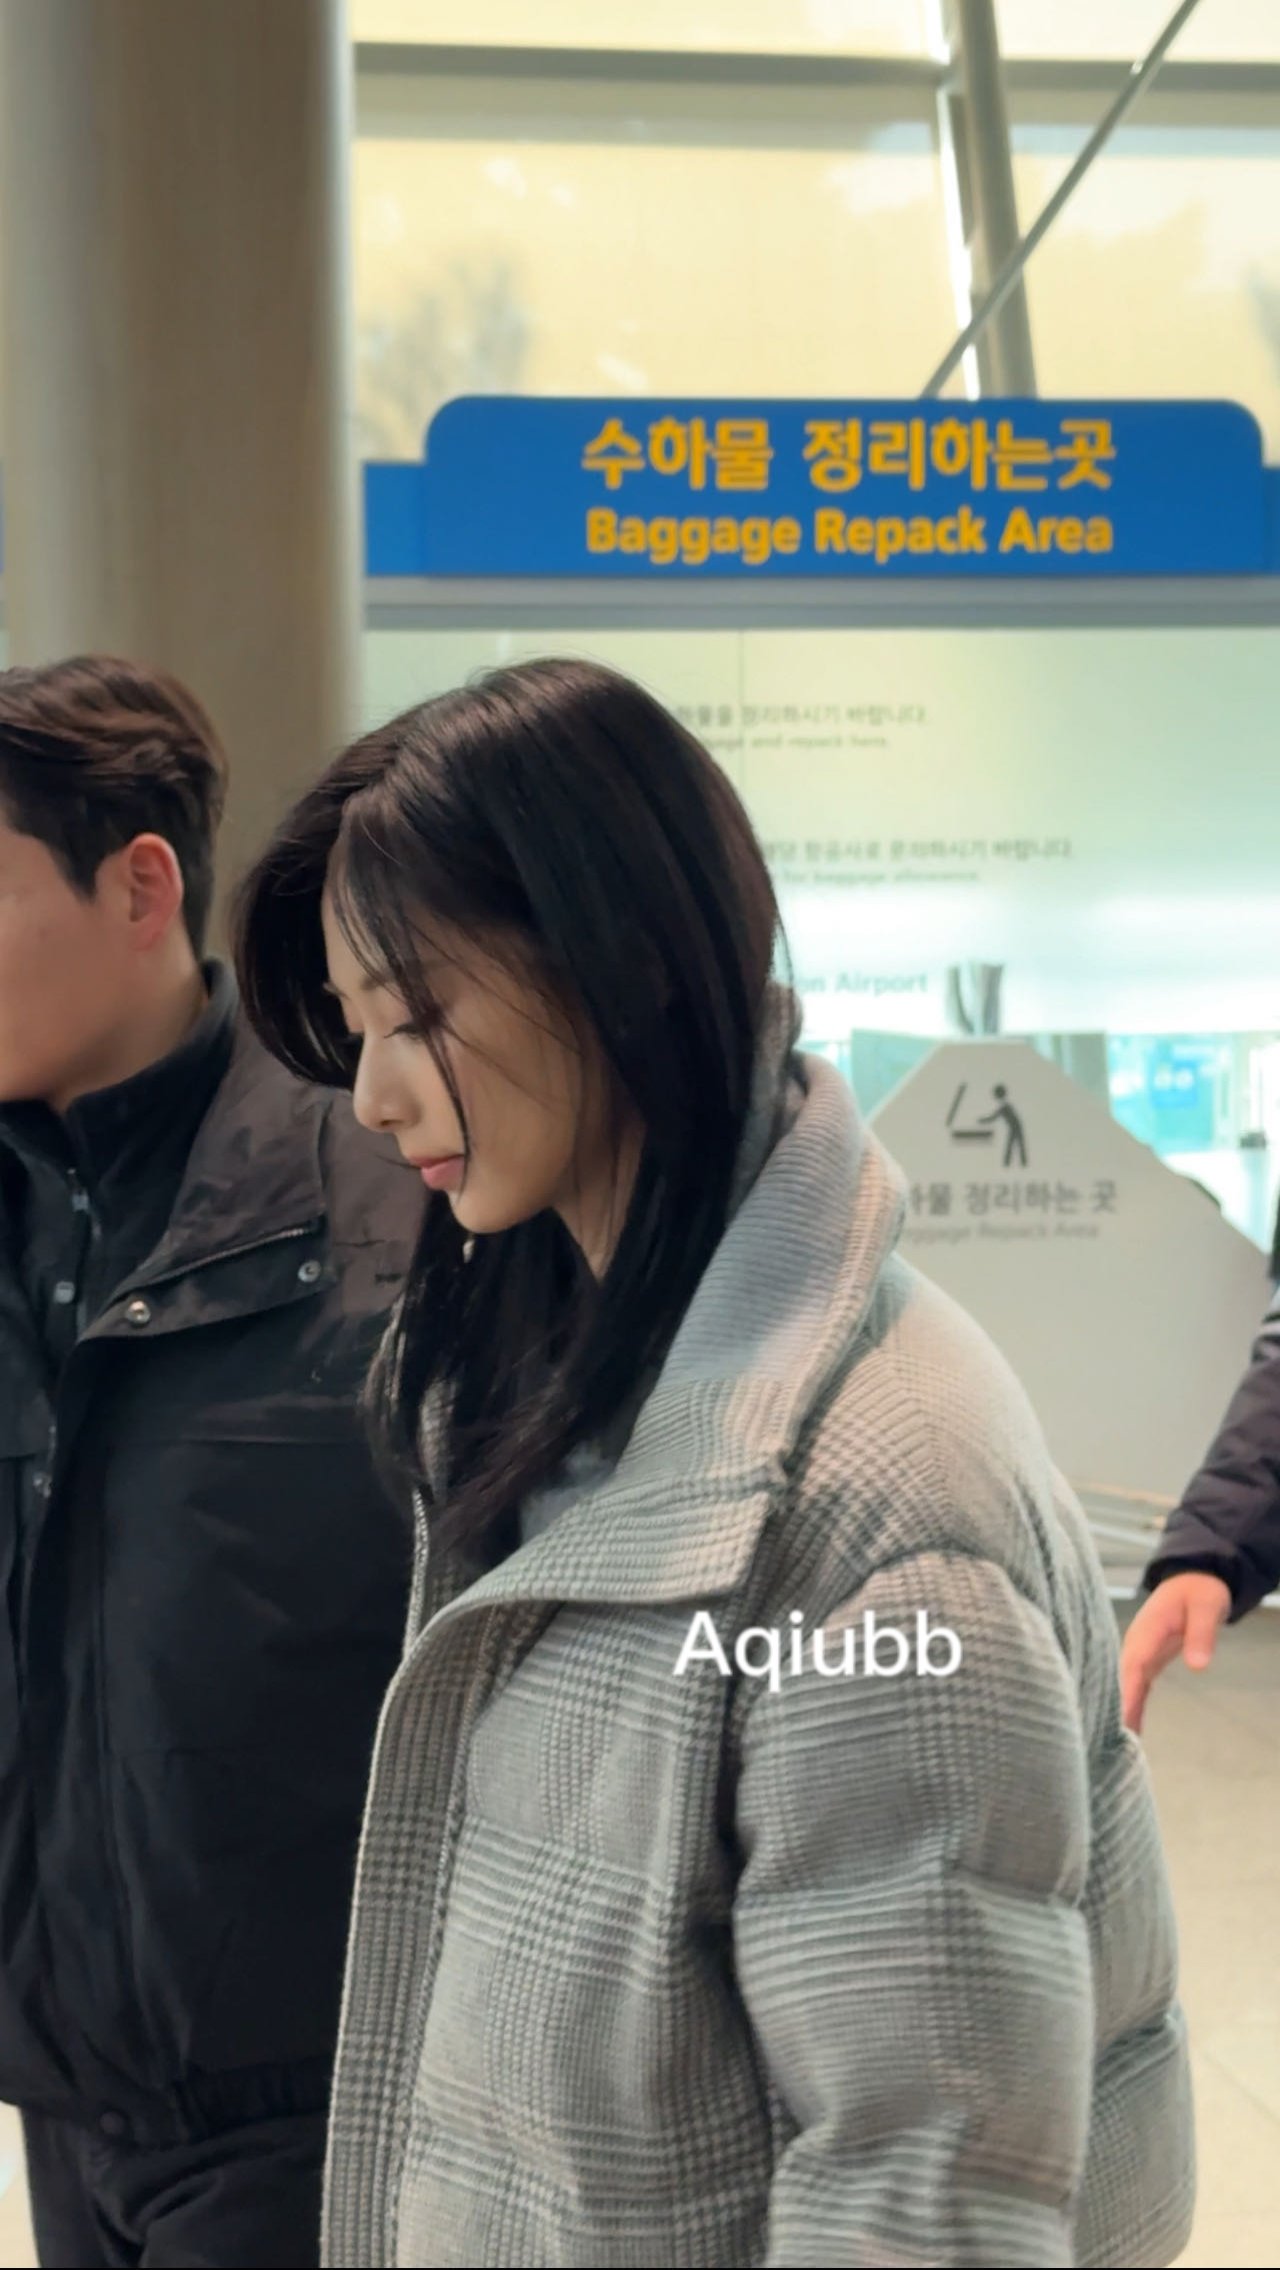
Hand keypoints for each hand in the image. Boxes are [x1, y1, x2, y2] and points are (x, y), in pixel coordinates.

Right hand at [1120, 1571, 1231, 1734]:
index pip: (1132, 1665)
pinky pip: (1135, 1688)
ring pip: (1123, 1687)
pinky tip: (1129, 1732)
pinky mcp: (1145, 1661)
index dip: (1125, 1692)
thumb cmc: (1199, 1591)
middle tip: (1105, 1743)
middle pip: (1120, 1681)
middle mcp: (1135, 1645)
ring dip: (1119, 1713)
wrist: (1192, 1579)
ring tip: (1110, 1748)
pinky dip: (1131, 1708)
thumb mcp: (1206, 1607)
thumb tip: (1198, 1667)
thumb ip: (1202, 1635)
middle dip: (1114, 1710)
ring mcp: (1137, 1653)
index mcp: (1146, 1631)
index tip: (1118, 1719)